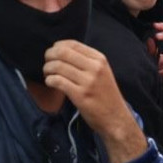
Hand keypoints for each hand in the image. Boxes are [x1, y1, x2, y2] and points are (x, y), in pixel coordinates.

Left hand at [43, 40, 145, 162]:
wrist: (115, 118)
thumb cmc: (106, 95)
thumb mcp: (103, 72)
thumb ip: (87, 61)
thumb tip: (62, 52)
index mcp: (100, 59)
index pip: (73, 44)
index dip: (58, 46)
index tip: (53, 51)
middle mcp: (94, 68)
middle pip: (63, 53)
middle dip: (49, 55)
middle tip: (46, 62)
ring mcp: (87, 82)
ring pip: (58, 66)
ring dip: (47, 69)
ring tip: (47, 74)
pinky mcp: (80, 95)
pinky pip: (57, 81)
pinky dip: (49, 80)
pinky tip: (50, 83)